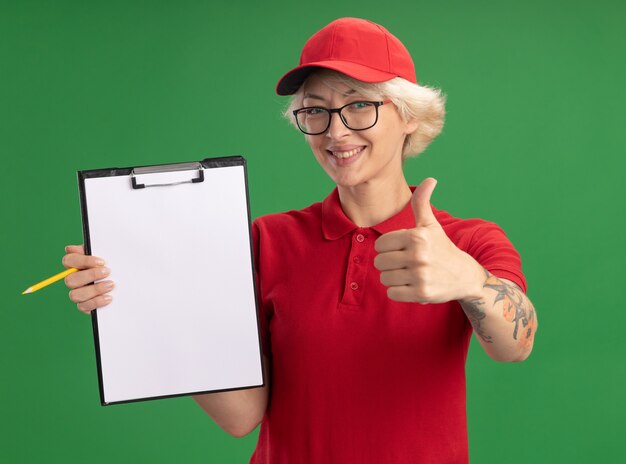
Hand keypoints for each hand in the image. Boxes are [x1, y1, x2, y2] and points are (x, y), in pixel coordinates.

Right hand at [63, 245, 113, 312]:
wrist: (129, 281)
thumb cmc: (115, 265)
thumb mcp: (109, 253)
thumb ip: (95, 248)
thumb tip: (70, 248)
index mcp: (77, 265)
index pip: (68, 260)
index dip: (83, 261)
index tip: (102, 261)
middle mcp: (74, 280)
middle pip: (70, 279)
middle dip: (90, 275)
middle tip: (108, 272)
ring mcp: (78, 293)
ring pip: (75, 295)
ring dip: (94, 290)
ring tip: (111, 285)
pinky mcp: (85, 305)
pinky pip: (83, 306)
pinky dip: (96, 302)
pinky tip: (109, 297)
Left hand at [373, 178, 482, 303]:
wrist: (465, 276)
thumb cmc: (442, 248)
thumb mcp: (431, 225)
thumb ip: (422, 203)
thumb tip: (430, 179)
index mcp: (417, 236)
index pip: (380, 244)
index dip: (388, 248)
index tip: (402, 250)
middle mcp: (419, 255)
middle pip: (380, 262)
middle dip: (389, 264)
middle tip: (406, 264)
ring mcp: (420, 275)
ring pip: (385, 278)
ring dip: (394, 278)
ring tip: (410, 274)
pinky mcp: (421, 293)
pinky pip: (392, 293)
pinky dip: (399, 291)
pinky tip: (412, 286)